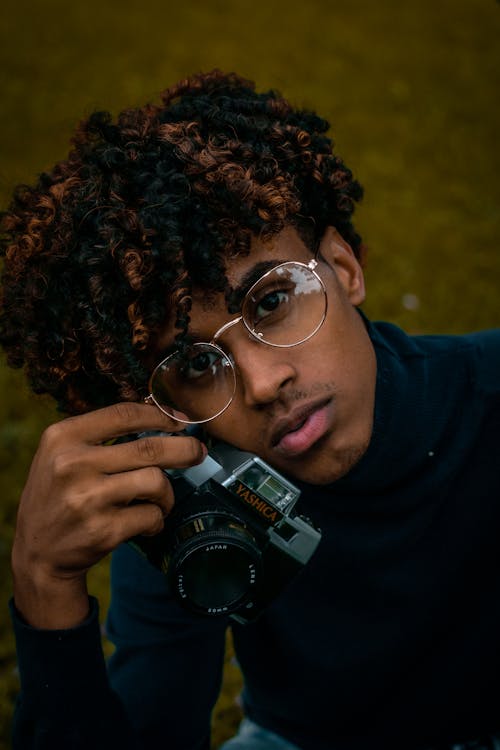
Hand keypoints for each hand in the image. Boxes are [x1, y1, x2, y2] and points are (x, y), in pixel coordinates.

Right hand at [11, 402, 205, 628]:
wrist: (38, 554)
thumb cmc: (58, 496)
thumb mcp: (61, 455)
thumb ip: (99, 436)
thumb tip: (160, 416)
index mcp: (62, 438)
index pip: (124, 414)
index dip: (160, 415)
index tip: (180, 420)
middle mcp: (72, 464)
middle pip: (149, 448)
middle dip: (184, 448)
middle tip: (198, 451)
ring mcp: (88, 499)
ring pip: (156, 481)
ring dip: (167, 493)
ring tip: (161, 500)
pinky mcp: (103, 530)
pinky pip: (151, 516)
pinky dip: (157, 519)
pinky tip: (146, 522)